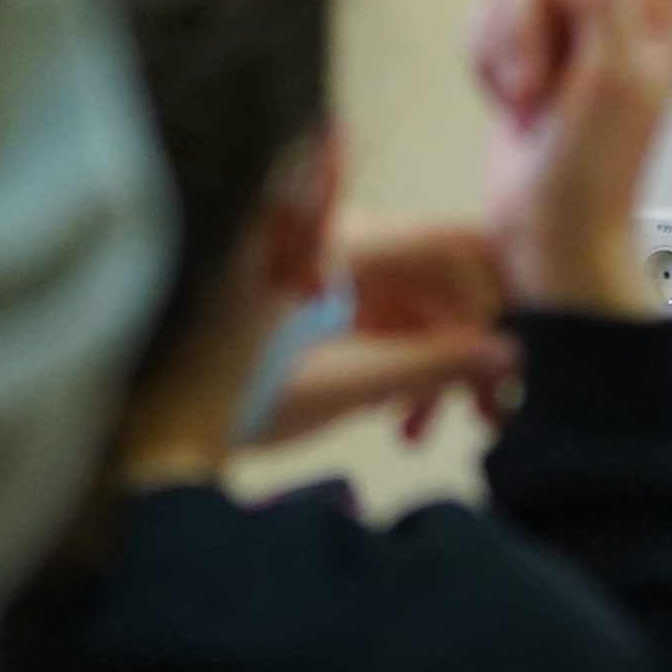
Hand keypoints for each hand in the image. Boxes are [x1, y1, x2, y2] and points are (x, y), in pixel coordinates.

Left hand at [252, 223, 524, 445]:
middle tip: (489, 412)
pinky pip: (384, 323)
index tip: (506, 363)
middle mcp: (339, 239)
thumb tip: (510, 358)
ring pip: (415, 306)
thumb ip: (436, 364)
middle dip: (467, 345)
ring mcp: (327, 271)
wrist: (160, 424)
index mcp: (343, 239)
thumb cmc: (241, 393)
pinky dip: (401, 366)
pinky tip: (399, 420)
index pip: (450, 248)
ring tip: (430, 432)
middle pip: (437, 279)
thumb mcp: (348, 382)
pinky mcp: (318, 303)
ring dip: (435, 365)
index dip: (490, 305)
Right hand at [468, 0, 671, 316]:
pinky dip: (483, 56)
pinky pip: (482, 12)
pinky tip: (505, 101)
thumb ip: (602, 4)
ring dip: (506, 42)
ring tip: (527, 101)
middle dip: (533, 13)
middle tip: (546, 82)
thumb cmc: (595, 176)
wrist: (547, 237)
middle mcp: (616, 11)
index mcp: (662, 11)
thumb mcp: (616, 82)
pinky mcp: (521, 51)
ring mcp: (566, 32)